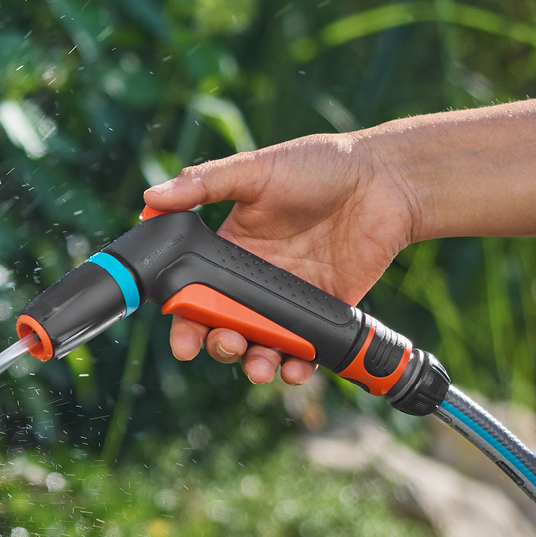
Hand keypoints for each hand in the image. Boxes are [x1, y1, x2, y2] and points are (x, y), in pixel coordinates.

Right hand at [143, 131, 420, 385]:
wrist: (387, 180)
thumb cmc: (321, 166)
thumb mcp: (256, 170)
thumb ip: (204, 185)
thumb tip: (148, 200)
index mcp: (229, 249)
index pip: (193, 292)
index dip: (182, 319)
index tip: (181, 338)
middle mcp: (253, 280)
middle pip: (221, 327)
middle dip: (217, 346)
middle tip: (226, 344)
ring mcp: (288, 299)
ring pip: (260, 344)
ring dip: (253, 363)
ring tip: (259, 366)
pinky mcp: (324, 311)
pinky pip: (305, 349)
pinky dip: (298, 368)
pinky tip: (296, 370)